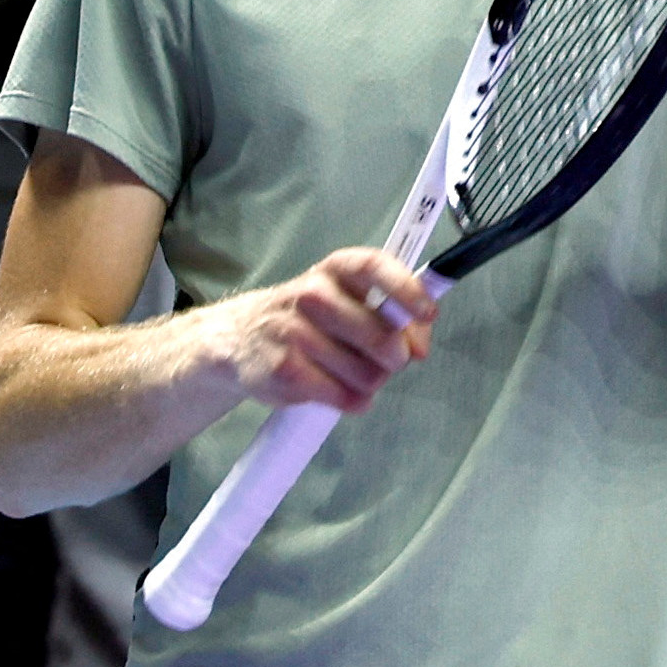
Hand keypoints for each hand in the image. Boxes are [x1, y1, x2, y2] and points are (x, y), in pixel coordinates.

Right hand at [215, 248, 437, 414]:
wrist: (238, 339)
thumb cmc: (309, 318)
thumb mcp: (346, 300)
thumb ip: (392, 316)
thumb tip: (419, 347)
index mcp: (335, 269)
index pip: (374, 266)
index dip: (407, 289)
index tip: (428, 313)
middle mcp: (313, 294)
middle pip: (382, 336)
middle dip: (395, 357)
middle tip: (388, 361)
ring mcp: (296, 332)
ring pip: (368, 375)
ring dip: (370, 382)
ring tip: (350, 372)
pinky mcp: (287, 370)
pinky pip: (346, 397)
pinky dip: (352, 400)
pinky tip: (336, 389)